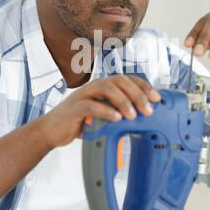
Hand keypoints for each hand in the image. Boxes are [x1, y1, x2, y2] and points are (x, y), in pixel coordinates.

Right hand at [41, 74, 160, 148]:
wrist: (51, 130)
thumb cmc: (79, 122)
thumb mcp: (103, 116)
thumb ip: (118, 113)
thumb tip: (143, 119)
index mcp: (103, 87)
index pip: (127, 79)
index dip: (144, 86)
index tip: (157, 98)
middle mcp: (94, 87)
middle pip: (119, 80)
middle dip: (137, 94)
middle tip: (149, 110)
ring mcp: (83, 95)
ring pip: (106, 88)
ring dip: (123, 101)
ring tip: (133, 116)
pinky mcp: (74, 108)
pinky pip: (90, 105)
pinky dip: (105, 111)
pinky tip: (116, 119)